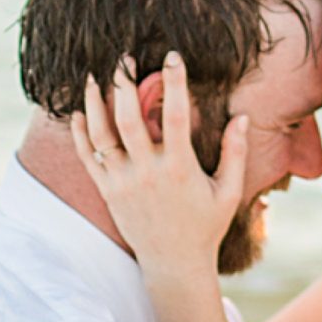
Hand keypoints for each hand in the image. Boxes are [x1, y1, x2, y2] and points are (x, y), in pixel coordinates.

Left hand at [71, 54, 248, 279]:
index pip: (174, 116)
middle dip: (124, 84)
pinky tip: (79, 112)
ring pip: (101, 135)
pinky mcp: (108, 192)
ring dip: (95, 102)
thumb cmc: (205, 226)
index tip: (172, 57)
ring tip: (93, 76)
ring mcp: (123, 182)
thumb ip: (235, 153)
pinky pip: (88, 157)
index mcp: (180, 169)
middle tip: (123, 57)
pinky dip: (80, 133)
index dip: (174, 83)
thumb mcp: (228, 192)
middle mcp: (148, 173)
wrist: (174, 265)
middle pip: (128, 119)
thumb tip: (241, 116)